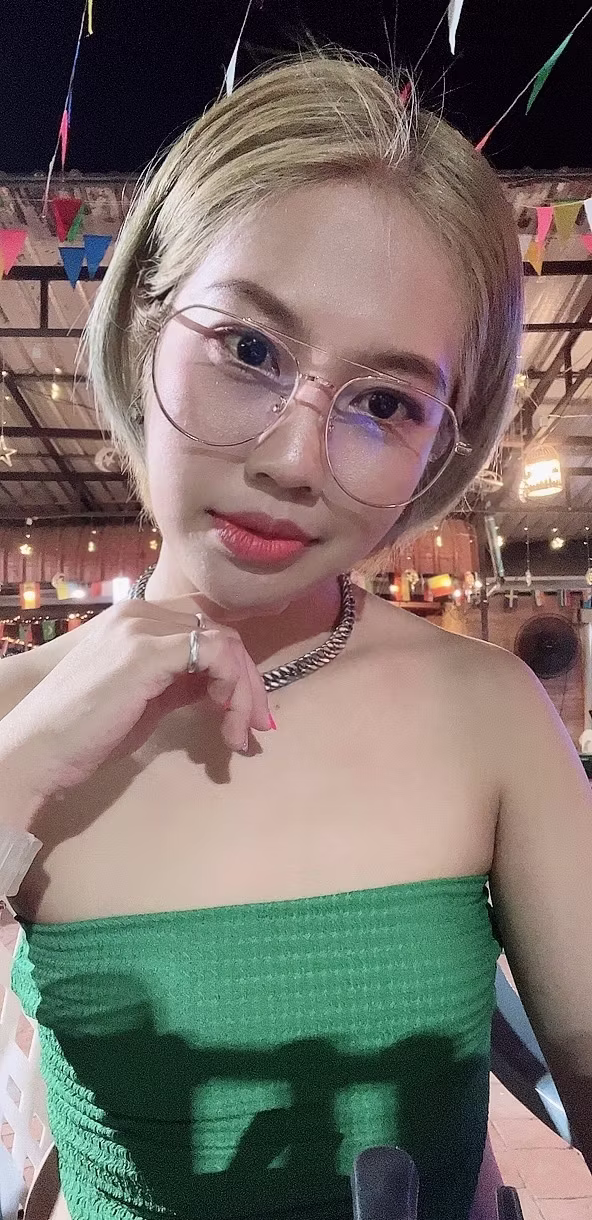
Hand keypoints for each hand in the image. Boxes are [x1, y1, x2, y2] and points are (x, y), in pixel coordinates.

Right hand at [0, 597, 272, 799]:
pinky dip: (233, 687)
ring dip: (244, 690)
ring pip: (226, 642)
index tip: (241, 710)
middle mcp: (140, 612)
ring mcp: (143, 628)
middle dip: (247, 681)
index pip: (205, 627)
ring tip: (238, 734)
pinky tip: (225, 719)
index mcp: (135, 618)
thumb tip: (218, 683)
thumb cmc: (83, 732)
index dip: (232, 665)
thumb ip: (178, 681)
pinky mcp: (148, 652)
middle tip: (253, 727)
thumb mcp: (142, 698)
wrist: (38, 749)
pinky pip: (217, 653)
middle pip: (221, 632)